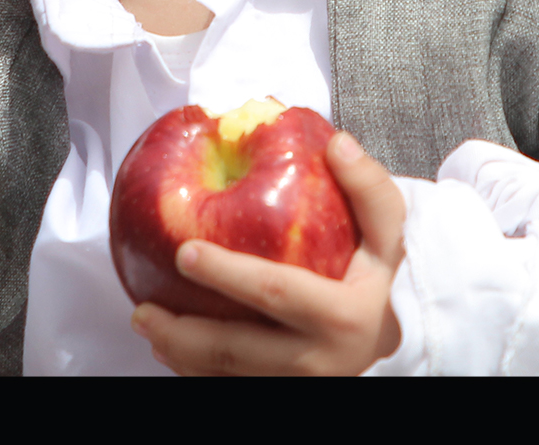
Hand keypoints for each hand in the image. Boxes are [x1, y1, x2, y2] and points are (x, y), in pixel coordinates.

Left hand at [130, 132, 405, 374]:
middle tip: (144, 309)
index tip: (185, 252)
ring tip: (147, 324)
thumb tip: (338, 144)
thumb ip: (369, 187)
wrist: (394, 333)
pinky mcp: (283, 394)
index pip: (277, 293)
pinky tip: (170, 347)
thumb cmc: (380, 273)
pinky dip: (196, 371)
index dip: (228, 274)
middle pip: (239, 353)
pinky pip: (231, 388)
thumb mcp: (389, 230)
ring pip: (230, 379)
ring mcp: (300, 385)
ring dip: (181, 356)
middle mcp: (321, 362)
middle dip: (185, 335)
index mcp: (345, 317)